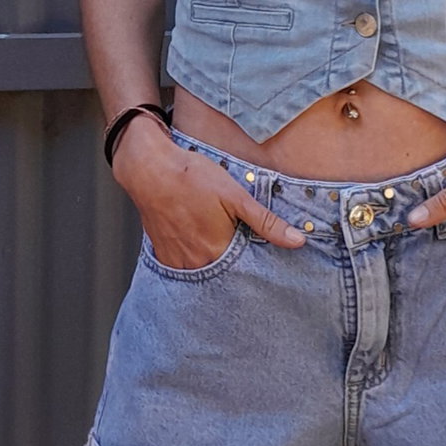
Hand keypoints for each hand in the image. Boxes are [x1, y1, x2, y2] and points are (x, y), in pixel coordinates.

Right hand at [111, 114, 306, 268]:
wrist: (148, 168)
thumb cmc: (191, 177)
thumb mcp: (236, 196)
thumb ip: (266, 222)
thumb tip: (297, 240)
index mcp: (218, 251)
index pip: (245, 274)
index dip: (255, 269)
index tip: (262, 264)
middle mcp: (196, 262)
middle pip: (224, 276)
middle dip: (235, 269)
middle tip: (237, 251)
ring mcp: (177, 260)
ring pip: (203, 273)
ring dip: (214, 266)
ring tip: (216, 245)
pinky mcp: (164, 254)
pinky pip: (184, 269)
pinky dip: (195, 262)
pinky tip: (199, 246)